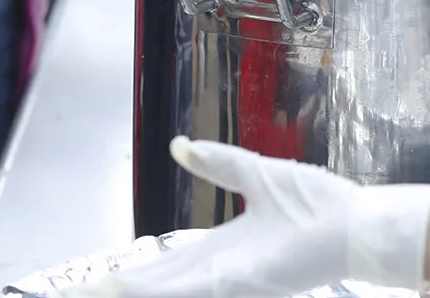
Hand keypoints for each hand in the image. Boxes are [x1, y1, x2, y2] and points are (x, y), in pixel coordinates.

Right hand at [60, 138, 429, 297]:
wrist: (357, 223)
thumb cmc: (318, 204)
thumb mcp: (256, 174)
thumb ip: (218, 164)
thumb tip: (180, 146)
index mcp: (221, 251)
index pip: (164, 268)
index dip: (129, 275)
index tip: (96, 282)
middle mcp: (220, 272)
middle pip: (156, 285)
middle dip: (115, 291)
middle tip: (71, 296)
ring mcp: (231, 281)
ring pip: (167, 291)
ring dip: (130, 292)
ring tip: (91, 293)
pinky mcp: (245, 279)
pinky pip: (194, 287)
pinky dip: (161, 289)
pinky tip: (130, 291)